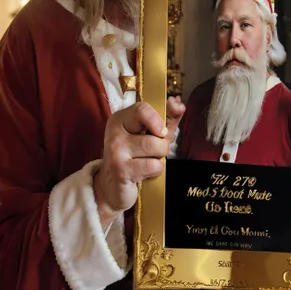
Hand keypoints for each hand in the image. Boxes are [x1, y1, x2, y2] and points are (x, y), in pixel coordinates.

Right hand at [94, 99, 183, 227]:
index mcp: (120, 119)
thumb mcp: (149, 133)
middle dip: (164, 142)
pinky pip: (153, 165)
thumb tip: (179, 104)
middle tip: (155, 150)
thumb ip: (166, 117)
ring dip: (160, 157)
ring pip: (156, 147)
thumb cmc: (135, 156)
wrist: (112, 185)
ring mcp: (116, 152)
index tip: (162, 130)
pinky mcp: (121, 170)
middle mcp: (115, 132)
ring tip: (150, 160)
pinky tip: (146, 172)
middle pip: (155, 130)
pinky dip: (156, 169)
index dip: (158, 118)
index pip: (142, 108)